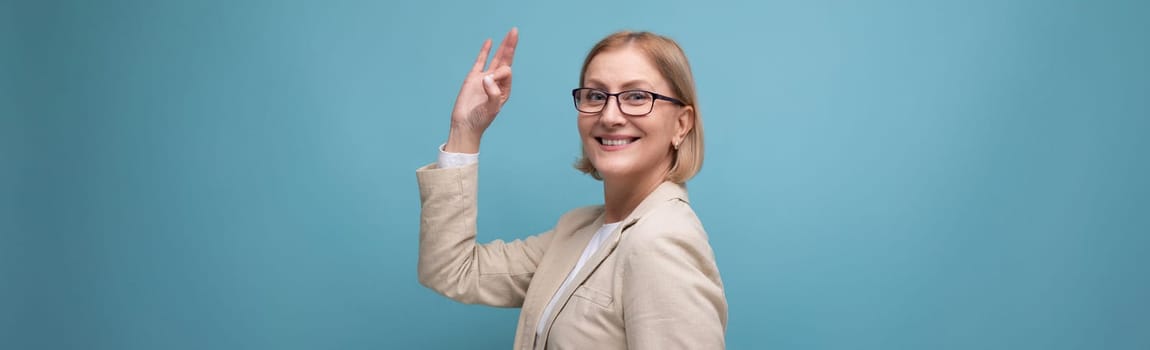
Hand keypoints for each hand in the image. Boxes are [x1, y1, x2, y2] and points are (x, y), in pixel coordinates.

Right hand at [446, 27, 518, 152]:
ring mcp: (485, 78)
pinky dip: (484, 51)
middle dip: (510, 46)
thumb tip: (487, 77)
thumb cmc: (480, 120)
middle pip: (506, 60)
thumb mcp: (491, 108)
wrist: (465, 125)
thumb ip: (492, 93)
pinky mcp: (473, 78)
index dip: (499, 72)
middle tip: (515, 31)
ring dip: (502, 46)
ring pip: (495, 58)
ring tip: (510, 34)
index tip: (489, 81)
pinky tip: (489, 42)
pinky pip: (480, 61)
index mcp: (504, 89)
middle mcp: (496, 82)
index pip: (506, 71)